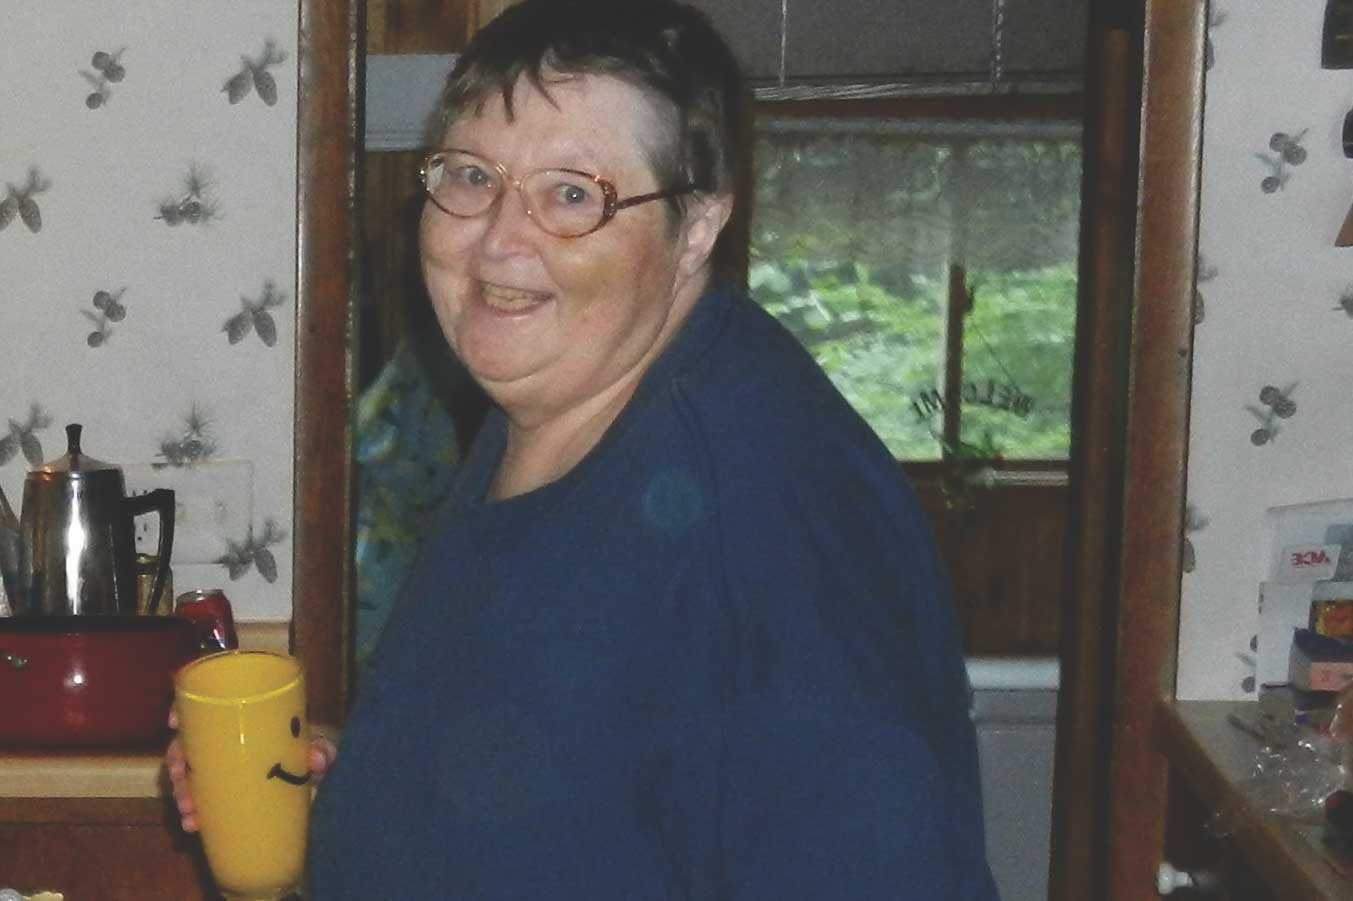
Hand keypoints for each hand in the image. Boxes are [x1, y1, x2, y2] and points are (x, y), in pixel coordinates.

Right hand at [165, 707, 339, 832]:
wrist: (318, 778)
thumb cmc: (313, 752)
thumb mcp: (319, 747)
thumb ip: (322, 750)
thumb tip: (316, 760)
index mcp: (244, 720)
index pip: (206, 707)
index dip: (183, 710)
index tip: (173, 722)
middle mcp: (227, 741)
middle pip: (188, 744)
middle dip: (178, 764)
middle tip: (182, 781)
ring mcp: (224, 768)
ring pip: (188, 775)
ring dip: (182, 793)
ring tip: (189, 814)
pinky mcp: (225, 792)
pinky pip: (199, 799)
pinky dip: (193, 813)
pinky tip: (192, 825)